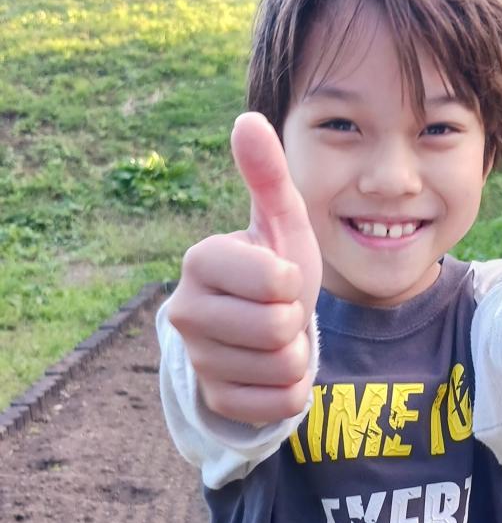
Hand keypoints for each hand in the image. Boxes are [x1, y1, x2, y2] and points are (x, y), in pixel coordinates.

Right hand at [167, 112, 322, 423]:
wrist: (263, 331)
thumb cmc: (274, 270)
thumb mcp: (281, 222)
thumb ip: (267, 175)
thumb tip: (247, 118)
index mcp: (200, 261)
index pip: (273, 282)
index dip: (292, 283)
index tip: (279, 279)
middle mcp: (185, 311)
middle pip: (278, 329)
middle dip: (295, 322)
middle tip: (279, 312)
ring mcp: (197, 361)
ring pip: (283, 367)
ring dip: (295, 355)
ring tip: (275, 339)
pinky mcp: (215, 400)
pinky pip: (281, 403)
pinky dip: (291, 390)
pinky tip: (271, 371)